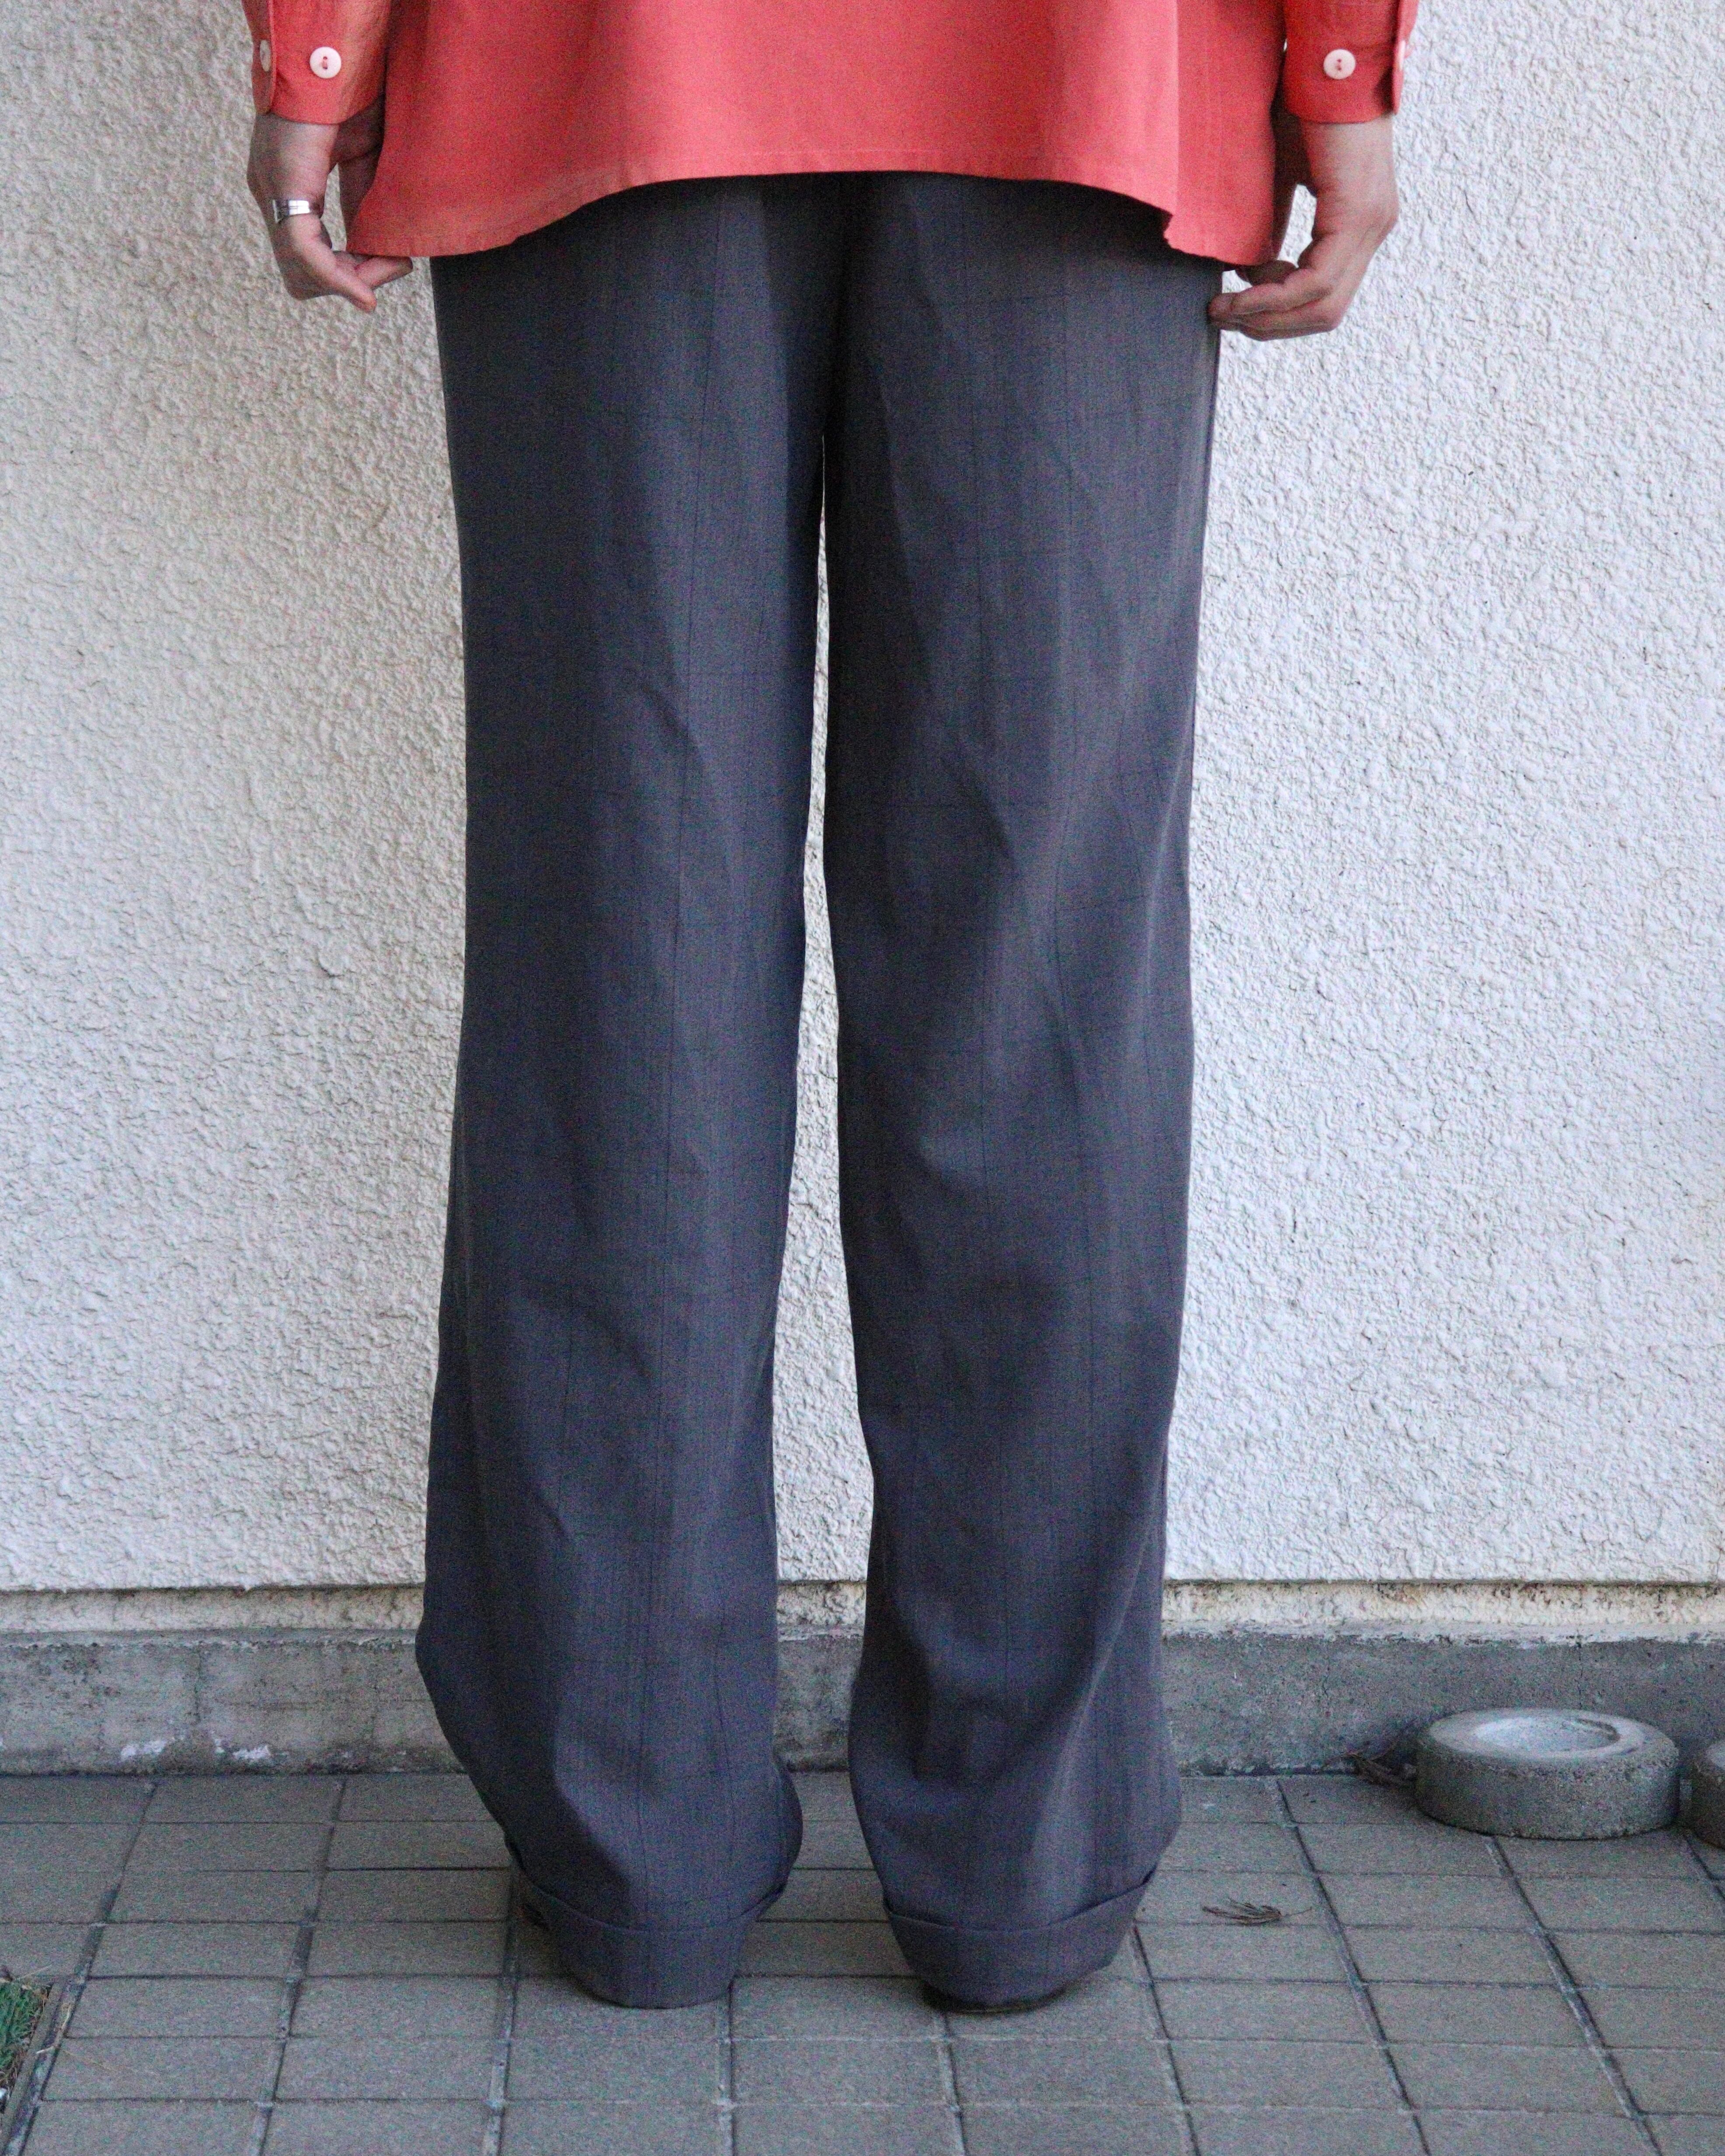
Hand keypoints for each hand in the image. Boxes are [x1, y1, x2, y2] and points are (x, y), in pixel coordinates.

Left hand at [247, 100, 411, 310]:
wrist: (332, 48)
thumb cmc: (349, 90)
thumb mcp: (362, 156)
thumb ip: (361, 202)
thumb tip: (371, 250)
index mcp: (285, 184)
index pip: (306, 256)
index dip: (349, 276)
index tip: (394, 265)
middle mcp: (270, 192)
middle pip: (301, 276)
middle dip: (350, 282)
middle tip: (392, 265)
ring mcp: (270, 190)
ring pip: (302, 274)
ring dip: (351, 280)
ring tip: (391, 263)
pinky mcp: (282, 186)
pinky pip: (307, 255)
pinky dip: (340, 279)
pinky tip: (366, 290)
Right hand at [1210, 109, 1397, 339]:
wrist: (1326, 66)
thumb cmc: (1305, 110)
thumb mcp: (1286, 177)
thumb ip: (1277, 223)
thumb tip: (1255, 269)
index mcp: (1361, 225)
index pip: (1326, 298)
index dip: (1279, 316)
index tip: (1235, 303)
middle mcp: (1374, 230)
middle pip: (1326, 313)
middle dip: (1270, 326)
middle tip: (1224, 318)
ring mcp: (1371, 225)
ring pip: (1322, 304)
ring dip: (1267, 316)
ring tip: (1224, 309)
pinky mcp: (1358, 215)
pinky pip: (1316, 280)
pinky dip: (1274, 294)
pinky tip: (1243, 286)